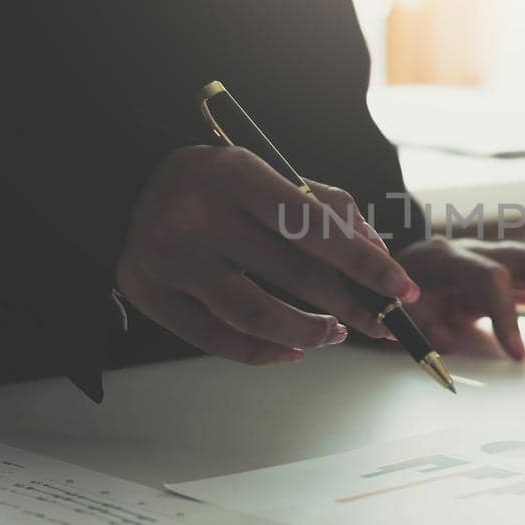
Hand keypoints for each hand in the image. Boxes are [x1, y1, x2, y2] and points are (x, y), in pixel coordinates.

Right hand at [115, 146, 419, 363]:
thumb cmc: (213, 182)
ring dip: (310, 332)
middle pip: (295, 275)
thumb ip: (323, 207)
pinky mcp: (149, 294)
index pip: (315, 226)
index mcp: (234, 173)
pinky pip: (217, 339)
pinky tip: (294, 349)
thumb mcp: (264, 172)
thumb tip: (375, 254)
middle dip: (350, 305)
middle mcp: (198, 215)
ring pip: (258, 316)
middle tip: (380, 323)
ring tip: (335, 332)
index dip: (366, 263)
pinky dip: (263, 352)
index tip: (403, 290)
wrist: (121, 185)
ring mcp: (170, 259)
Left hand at [396, 237, 524, 359]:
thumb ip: (418, 326)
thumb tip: (448, 344)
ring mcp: (496, 258)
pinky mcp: (507, 273)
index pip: (491, 278)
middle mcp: (478, 251)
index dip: (507, 315)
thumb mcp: (395, 309)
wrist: (395, 268)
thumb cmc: (396, 289)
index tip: (516, 353)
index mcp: (447, 258)